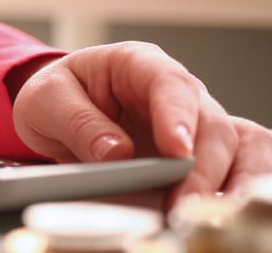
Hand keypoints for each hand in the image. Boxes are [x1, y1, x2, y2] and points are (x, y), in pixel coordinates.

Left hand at [12, 41, 271, 205]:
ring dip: (221, 180)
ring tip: (197, 212)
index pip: (170, 84)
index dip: (177, 118)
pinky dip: (227, 188)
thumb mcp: (46, 99)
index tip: (176, 151)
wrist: (54, 110)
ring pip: (230, 148)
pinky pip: (227, 168)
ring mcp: (189, 123)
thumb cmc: (55, 95)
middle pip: (210, 123)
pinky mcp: (191, 154)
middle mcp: (174, 91)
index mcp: (138, 64)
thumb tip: (117, 153)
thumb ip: (78, 121)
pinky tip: (214, 210)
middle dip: (203, 165)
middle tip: (184, 202)